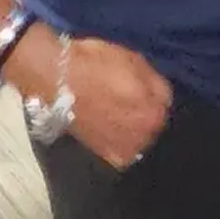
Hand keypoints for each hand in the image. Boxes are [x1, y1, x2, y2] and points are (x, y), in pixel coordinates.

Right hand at [8, 26, 171, 169]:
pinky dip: (118, 139)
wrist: (54, 80)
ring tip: (114, 114)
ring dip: (132, 127)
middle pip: (153, 122)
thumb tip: (161, 97)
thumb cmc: (95, 64)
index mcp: (156, 111)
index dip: (152, 93)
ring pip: (139, 136)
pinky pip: (121, 148)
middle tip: (125, 100)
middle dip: (144, 112)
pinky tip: (108, 127)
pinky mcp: (105, 156)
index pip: (165, 103)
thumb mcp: (135, 61)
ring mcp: (125, 149)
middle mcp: (145, 135)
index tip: (140, 88)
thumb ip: (155, 84)